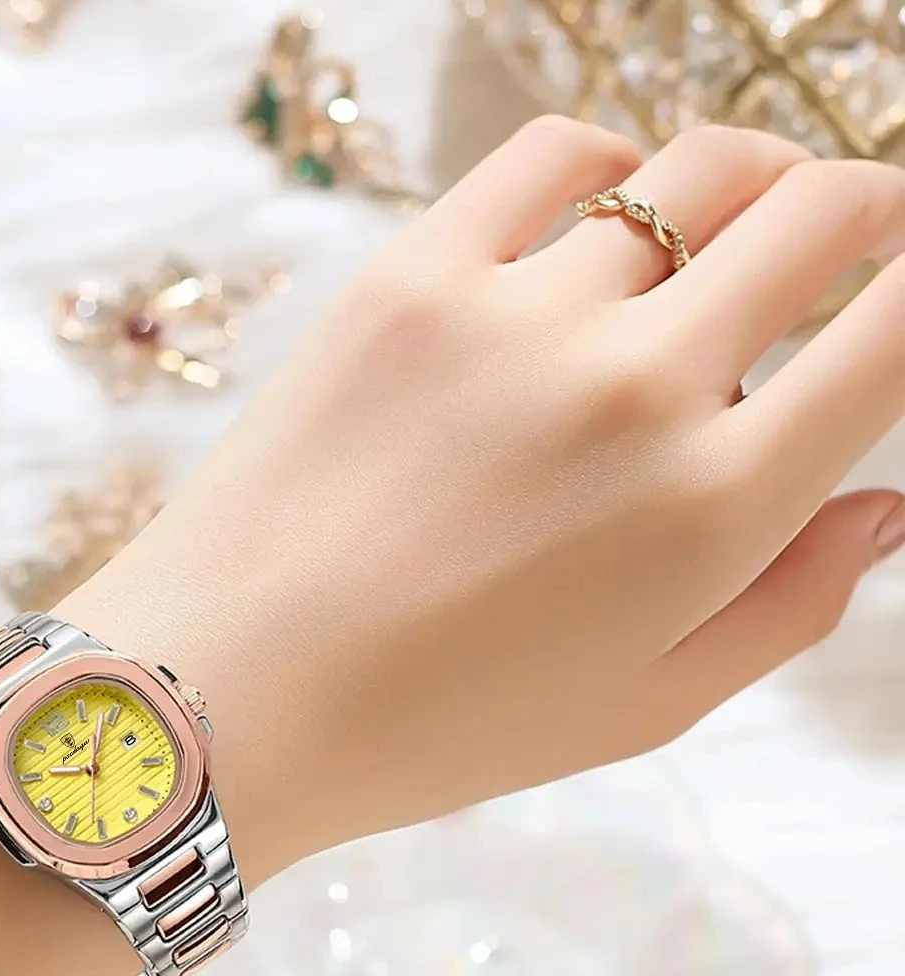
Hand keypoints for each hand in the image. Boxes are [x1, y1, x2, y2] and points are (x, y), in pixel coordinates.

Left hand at [63, 118, 904, 882]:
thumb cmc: (430, 730)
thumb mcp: (638, 711)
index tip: (897, 307)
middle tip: (848, 244)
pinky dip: (612, 166)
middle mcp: (632, 388)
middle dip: (864, 217)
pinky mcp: (410, 275)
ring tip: (731, 229)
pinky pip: (556, 158)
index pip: (894, 336)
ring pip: (698, 170)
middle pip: (821, 214)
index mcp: (710, 511)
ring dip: (747, 188)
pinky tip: (609, 210)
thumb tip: (882, 504)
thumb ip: (785, 604)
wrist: (224, 697)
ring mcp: (516, 314)